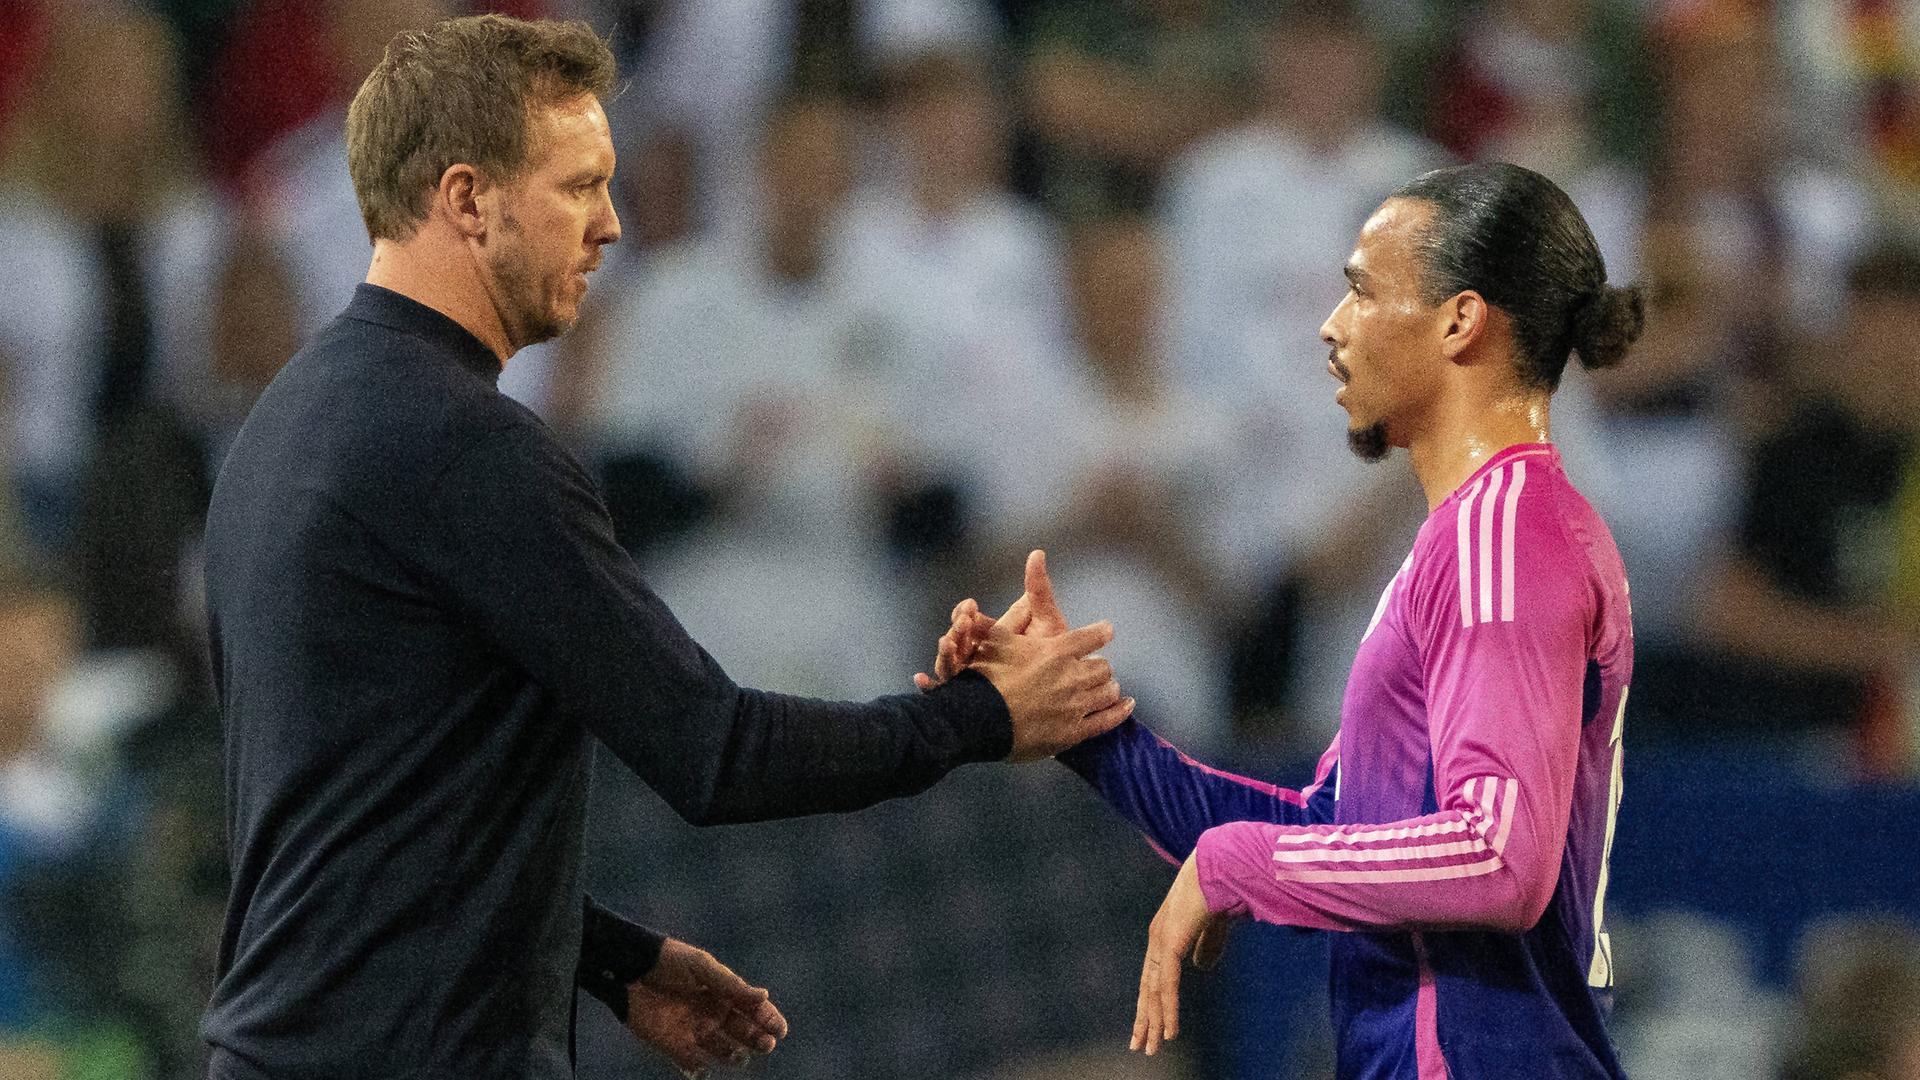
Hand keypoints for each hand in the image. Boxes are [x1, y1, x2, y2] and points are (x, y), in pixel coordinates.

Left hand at [626, 938, 788, 1077]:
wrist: (629, 970)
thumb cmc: (668, 961)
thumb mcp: (701, 967)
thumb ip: (731, 984)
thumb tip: (763, 995)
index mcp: (724, 992)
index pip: (754, 1008)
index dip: (769, 1019)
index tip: (780, 1030)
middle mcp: (713, 1013)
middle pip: (744, 1032)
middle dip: (758, 1040)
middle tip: (765, 1044)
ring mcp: (694, 1030)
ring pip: (723, 1051)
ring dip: (734, 1055)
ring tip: (738, 1054)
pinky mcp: (672, 1044)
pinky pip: (691, 1063)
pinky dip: (698, 1070)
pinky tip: (702, 1067)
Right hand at [914, 549, 1069, 690]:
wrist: (1067, 693)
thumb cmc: (1057, 655)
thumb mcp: (1046, 620)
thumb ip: (1037, 591)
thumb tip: (1037, 554)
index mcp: (992, 635)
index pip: (968, 620)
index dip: (964, 613)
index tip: (969, 605)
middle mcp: (978, 655)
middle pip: (955, 642)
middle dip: (955, 631)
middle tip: (962, 622)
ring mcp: (973, 678)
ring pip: (949, 664)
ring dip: (943, 653)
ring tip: (945, 645)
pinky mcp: (971, 699)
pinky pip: (946, 692)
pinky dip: (930, 685)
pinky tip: (922, 680)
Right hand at [973, 622, 1131, 761]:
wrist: (977, 721)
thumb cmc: (984, 677)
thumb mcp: (995, 639)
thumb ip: (1011, 617)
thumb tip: (1014, 585)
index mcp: (1056, 650)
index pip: (1093, 636)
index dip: (1102, 632)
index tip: (1106, 631)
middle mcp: (1071, 676)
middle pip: (1103, 667)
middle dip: (1099, 667)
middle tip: (1093, 668)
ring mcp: (1074, 706)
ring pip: (1108, 692)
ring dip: (1107, 687)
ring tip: (1104, 687)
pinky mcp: (1073, 732)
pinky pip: (1107, 720)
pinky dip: (1120, 711)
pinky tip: (1127, 704)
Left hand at [1132, 853, 1230, 1055]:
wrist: (1220, 867)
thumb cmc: (1219, 890)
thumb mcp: (1215, 926)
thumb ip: (1208, 945)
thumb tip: (1201, 967)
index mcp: (1165, 934)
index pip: (1155, 976)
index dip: (1152, 1002)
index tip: (1150, 1026)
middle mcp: (1158, 939)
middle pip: (1148, 988)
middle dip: (1145, 1019)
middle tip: (1140, 1046)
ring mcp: (1161, 942)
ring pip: (1154, 992)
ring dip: (1153, 1021)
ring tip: (1152, 1047)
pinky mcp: (1170, 944)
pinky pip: (1167, 985)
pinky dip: (1168, 1010)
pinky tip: (1168, 1031)